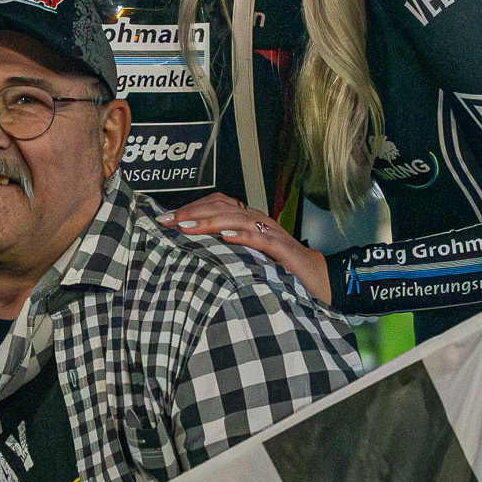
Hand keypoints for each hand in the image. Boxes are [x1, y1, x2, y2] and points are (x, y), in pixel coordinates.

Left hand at [159, 195, 331, 304]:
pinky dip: (241, 236)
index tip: (164, 219)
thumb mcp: (247, 256)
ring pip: (237, 219)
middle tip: (167, 222)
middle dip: (191, 212)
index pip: (216, 203)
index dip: (190, 207)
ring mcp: (271, 233)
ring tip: (186, 227)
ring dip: (209, 221)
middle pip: (222, 206)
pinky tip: (224, 238)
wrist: (318, 278)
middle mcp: (258, 221)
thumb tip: (191, 253)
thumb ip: (225, 250)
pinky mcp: (282, 250)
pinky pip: (259, 239)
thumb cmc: (280, 268)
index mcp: (248, 220)